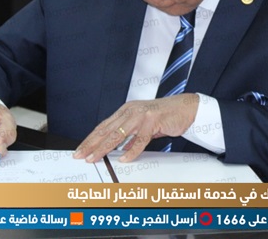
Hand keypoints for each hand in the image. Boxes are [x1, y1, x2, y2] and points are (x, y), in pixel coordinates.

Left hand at [73, 93, 198, 162]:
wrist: (186, 108)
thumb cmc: (166, 116)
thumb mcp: (145, 126)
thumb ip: (132, 136)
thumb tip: (121, 150)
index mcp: (127, 110)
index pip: (104, 126)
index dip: (91, 138)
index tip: (81, 149)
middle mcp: (131, 111)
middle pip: (107, 130)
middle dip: (92, 144)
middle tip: (80, 155)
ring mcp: (142, 115)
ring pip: (118, 134)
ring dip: (105, 147)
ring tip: (95, 157)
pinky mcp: (154, 120)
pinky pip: (140, 139)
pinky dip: (132, 150)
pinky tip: (125, 159)